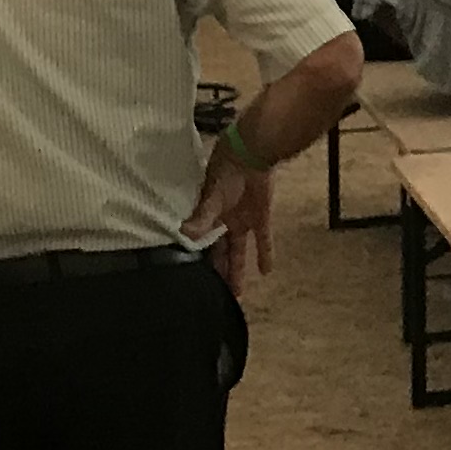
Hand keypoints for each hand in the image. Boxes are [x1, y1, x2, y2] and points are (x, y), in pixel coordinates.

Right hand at [183, 138, 275, 297]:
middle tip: (215, 297)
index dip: (199, 263)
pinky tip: (267, 272)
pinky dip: (265, 254)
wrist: (251, 152)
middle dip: (216, 274)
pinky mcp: (260, 217)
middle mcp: (221, 223)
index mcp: (205, 217)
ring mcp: (241, 221)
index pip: (200, 246)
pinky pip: (263, 240)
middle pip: (218, 254)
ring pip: (238, 252)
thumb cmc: (225, 171)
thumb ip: (201, 217)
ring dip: (237, 271)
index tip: (195, 283)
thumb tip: (183, 235)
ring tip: (237, 294)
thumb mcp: (211, 196)